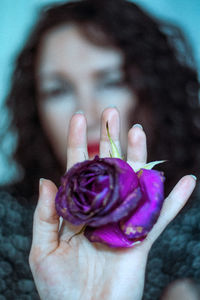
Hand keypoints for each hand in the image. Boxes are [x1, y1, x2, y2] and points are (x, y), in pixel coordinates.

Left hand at [29, 107, 195, 299]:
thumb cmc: (58, 288)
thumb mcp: (43, 250)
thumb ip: (45, 216)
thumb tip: (46, 179)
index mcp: (77, 210)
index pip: (77, 170)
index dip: (77, 143)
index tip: (79, 117)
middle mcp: (102, 210)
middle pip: (108, 168)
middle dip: (109, 139)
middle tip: (112, 113)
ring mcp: (123, 221)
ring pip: (135, 183)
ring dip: (140, 157)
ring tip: (139, 130)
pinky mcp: (141, 239)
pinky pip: (162, 216)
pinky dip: (176, 200)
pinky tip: (187, 181)